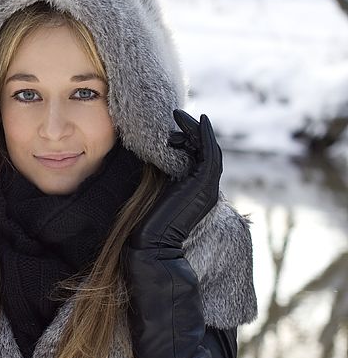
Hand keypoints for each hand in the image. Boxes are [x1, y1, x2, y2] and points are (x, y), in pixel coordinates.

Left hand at [130, 109, 221, 249]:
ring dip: (195, 129)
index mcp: (195, 191)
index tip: (174, 127)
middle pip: (205, 150)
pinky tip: (198, 122)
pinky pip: (209, 154)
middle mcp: (205, 188)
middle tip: (177, 115)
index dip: (189, 139)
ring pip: (208, 149)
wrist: (152, 243)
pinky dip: (205, 136)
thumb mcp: (156, 193)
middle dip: (192, 130)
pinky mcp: (204, 184)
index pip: (197, 158)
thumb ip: (162, 177)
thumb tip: (151, 157)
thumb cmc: (148, 223)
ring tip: (179, 116)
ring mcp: (207, 186)